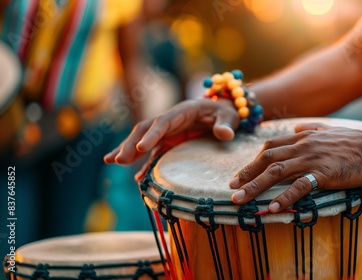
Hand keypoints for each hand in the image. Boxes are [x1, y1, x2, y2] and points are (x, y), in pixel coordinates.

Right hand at [104, 98, 238, 178]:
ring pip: (143, 139)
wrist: (225, 112)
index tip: (141, 149)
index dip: (151, 135)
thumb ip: (226, 125)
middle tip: (119, 160)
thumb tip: (225, 134)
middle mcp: (171, 120)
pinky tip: (137, 178)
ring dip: (127, 150)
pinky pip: (152, 152)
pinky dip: (142, 163)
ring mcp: (168, 131)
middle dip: (131, 143)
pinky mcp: (170, 141)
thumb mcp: (230, 116)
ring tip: (110, 162)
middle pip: (146, 129)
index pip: (163, 122)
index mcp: (183, 111)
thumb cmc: (227, 112)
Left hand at [229, 122, 361, 212]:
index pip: (270, 147)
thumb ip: (310, 128)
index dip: (253, 161)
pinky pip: (300, 186)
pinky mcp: (324, 174)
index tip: (242, 174)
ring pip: (276, 172)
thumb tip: (296, 128)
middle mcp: (303, 146)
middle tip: (231, 188)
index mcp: (303, 137)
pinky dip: (284, 197)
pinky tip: (272, 208)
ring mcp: (312, 159)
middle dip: (246, 174)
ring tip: (239, 200)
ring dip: (254, 187)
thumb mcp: (330, 130)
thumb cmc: (356, 141)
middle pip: (266, 159)